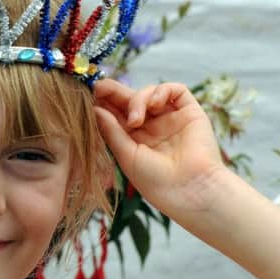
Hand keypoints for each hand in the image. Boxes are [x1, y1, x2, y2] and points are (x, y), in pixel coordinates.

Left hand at [94, 79, 225, 218]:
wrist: (191, 191)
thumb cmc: (157, 181)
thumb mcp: (126, 155)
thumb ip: (111, 130)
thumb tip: (95, 109)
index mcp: (135, 138)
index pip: (116, 113)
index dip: (104, 102)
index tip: (89, 94)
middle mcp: (152, 126)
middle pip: (130, 99)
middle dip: (114, 92)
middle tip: (100, 87)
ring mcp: (170, 118)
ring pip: (149, 93)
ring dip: (137, 99)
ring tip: (135, 120)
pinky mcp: (189, 112)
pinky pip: (176, 90)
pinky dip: (161, 91)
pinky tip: (154, 105)